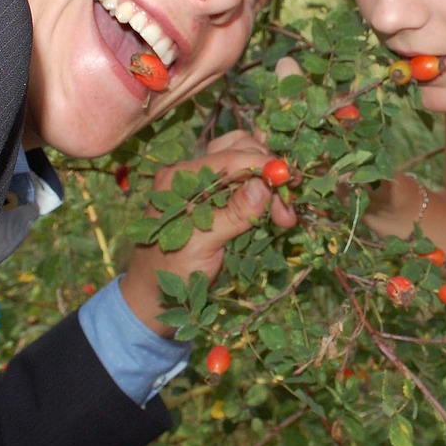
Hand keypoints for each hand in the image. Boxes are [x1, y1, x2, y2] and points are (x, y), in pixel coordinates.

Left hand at [120, 129, 296, 335]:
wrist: (154, 295)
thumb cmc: (171, 272)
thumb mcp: (201, 244)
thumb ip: (232, 214)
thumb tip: (263, 186)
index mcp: (180, 177)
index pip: (230, 158)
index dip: (264, 167)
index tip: (290, 186)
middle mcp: (190, 172)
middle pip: (239, 150)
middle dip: (268, 174)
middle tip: (287, 209)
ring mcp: (200, 181)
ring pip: (243, 159)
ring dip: (267, 179)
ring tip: (282, 211)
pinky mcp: (212, 194)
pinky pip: (241, 178)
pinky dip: (261, 189)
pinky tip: (273, 207)